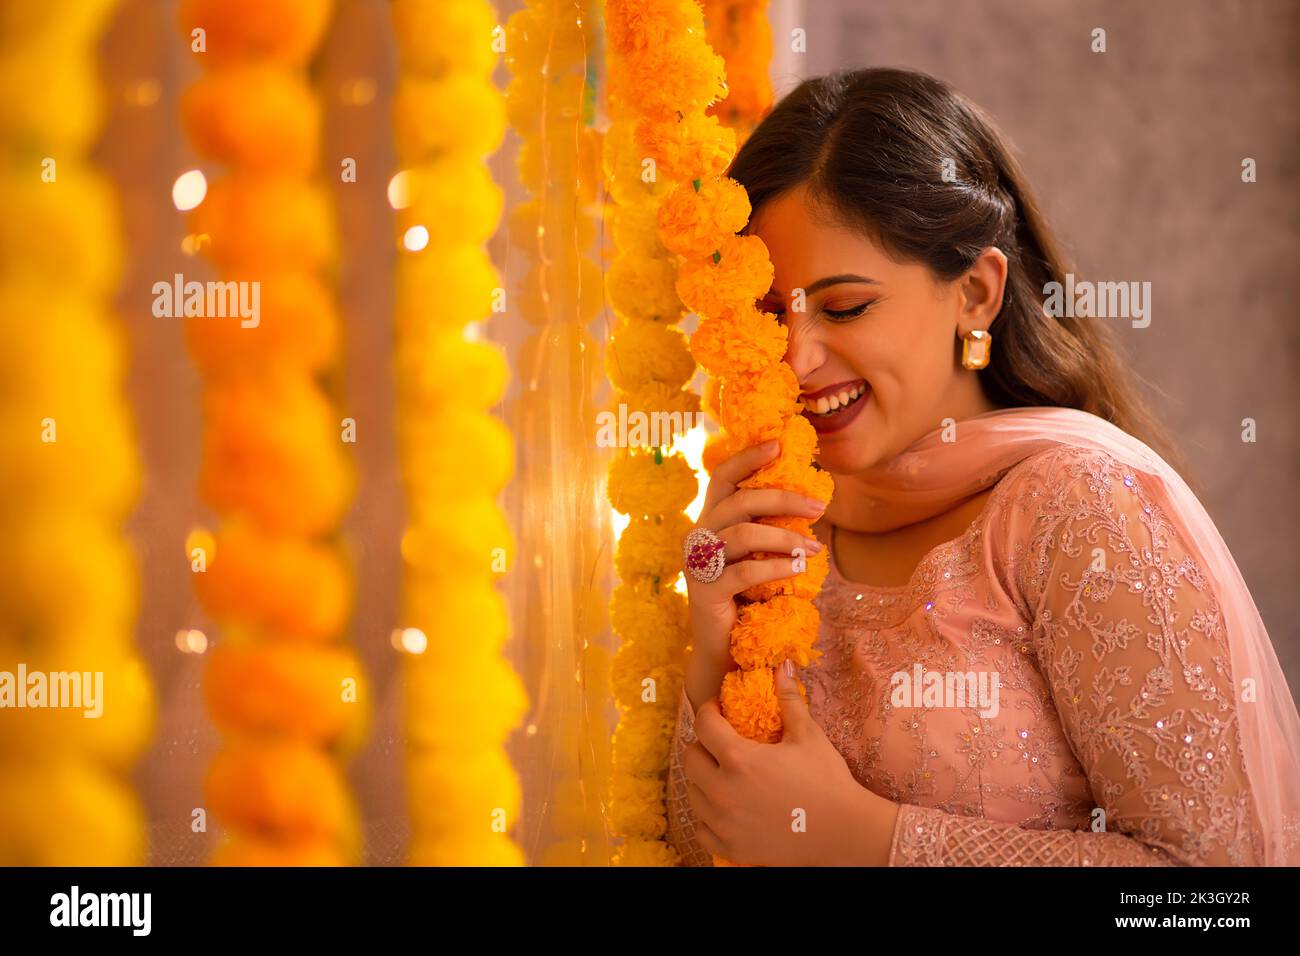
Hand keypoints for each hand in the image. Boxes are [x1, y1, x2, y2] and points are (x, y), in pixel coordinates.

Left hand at [682, 659, 899, 865]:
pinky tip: (725, 808)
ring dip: (703, 779)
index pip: (703, 725)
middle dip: (702, 745)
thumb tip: (783, 667)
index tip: (718, 710)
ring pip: (693, 793)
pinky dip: (708, 816)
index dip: (708, 710)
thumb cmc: (828, 781)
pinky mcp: (730, 849)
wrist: (845, 834)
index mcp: (738, 759)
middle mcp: (722, 791)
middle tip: (721, 743)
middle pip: (690, 758)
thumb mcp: (808, 736)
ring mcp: (723, 823)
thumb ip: (789, 700)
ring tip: (723, 774)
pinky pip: (701, 828)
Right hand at [684, 441, 825, 706]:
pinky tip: (798, 570)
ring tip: (814, 547)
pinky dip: (776, 567)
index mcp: (710, 521)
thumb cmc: (746, 598)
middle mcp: (698, 536)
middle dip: (782, 498)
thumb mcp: (757, 556)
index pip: (722, 477)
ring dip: (785, 537)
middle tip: (817, 506)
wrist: (722, 648)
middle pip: (739, 501)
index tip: (778, 445)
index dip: (747, 457)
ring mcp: (699, 565)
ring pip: (744, 534)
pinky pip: (745, 571)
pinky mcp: (706, 592)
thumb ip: (768, 529)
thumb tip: (809, 500)